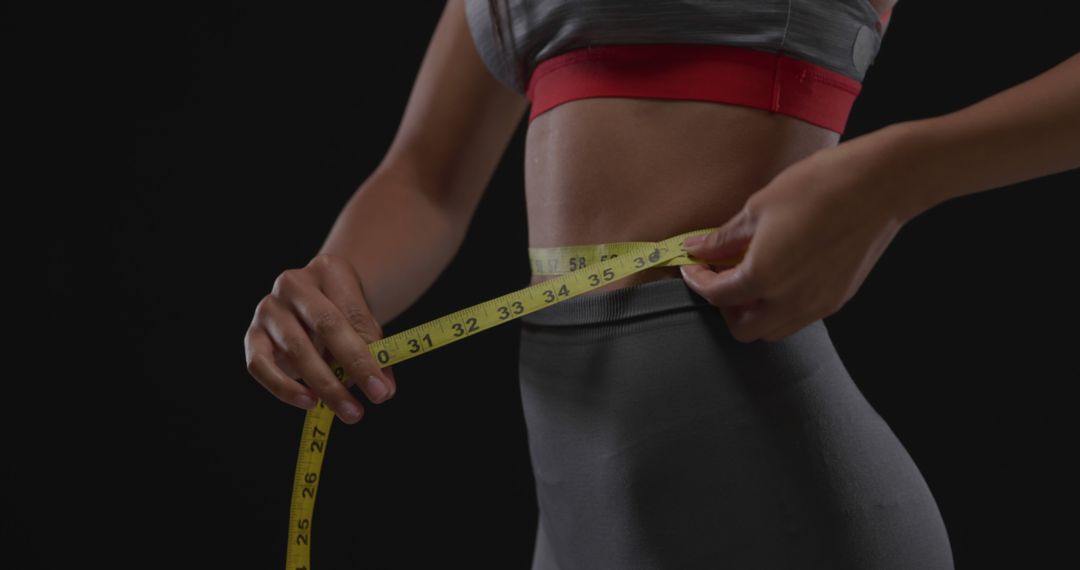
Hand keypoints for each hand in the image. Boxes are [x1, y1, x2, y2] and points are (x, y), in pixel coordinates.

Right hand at [244, 253, 396, 423]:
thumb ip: (376, 352)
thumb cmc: (344, 315)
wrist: (316, 302)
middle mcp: (293, 284)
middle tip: (370, 402)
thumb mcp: (365, 324)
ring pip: (296, 349)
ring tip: (348, 410)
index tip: (382, 390)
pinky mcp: (252, 335)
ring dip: (324, 385)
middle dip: (351, 368)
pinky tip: (309, 402)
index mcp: (328, 270)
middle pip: (326, 326)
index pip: (352, 314)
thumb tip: (384, 390)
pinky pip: (260, 366)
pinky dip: (284, 388)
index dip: (368, 356)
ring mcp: (269, 308)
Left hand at [679, 143, 905, 342]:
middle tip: (719, 278)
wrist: (880, 185)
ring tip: (750, 276)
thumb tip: (699, 248)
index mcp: (764, 277)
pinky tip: (780, 274)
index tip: (693, 266)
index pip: (717, 296)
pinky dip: (781, 306)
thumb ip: (725, 238)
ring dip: (754, 311)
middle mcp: (791, 301)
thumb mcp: (759, 207)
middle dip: (725, 308)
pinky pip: (799, 317)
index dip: (698, 282)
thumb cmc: (819, 187)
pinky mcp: (838, 298)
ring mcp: (818, 305)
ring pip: (774, 329)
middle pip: (744, 329)